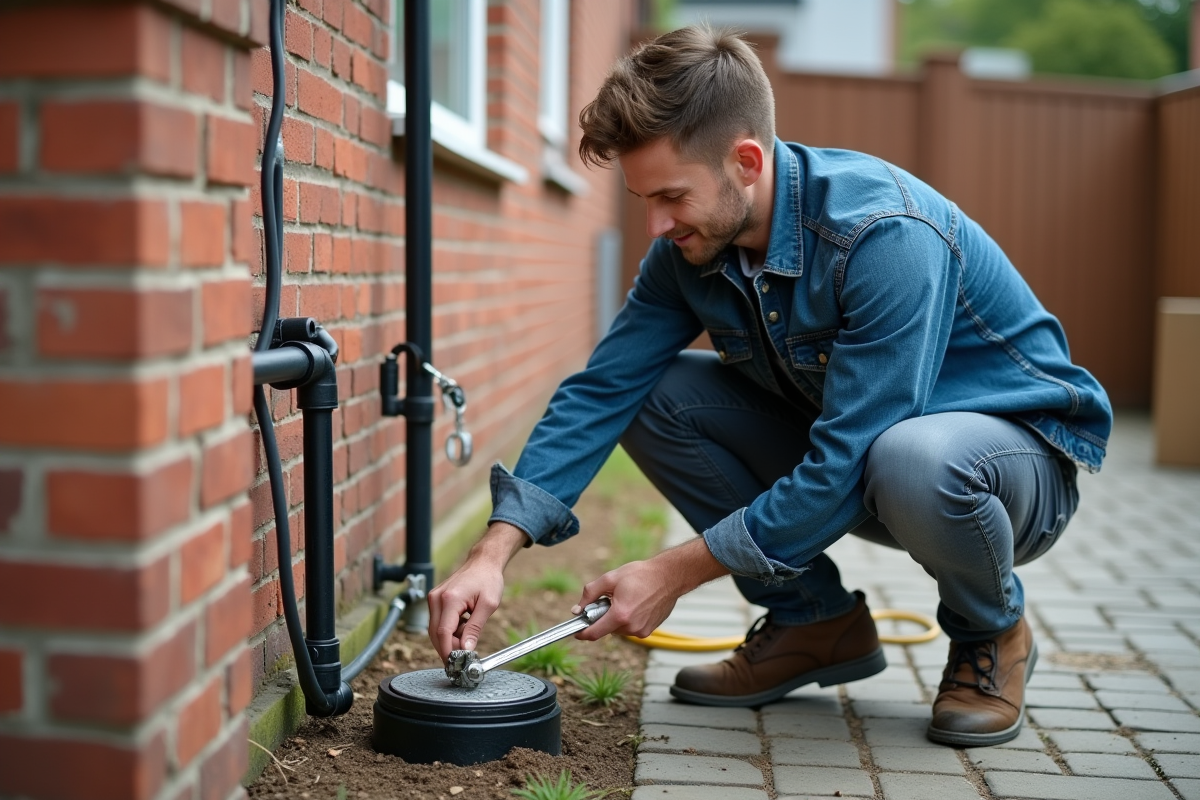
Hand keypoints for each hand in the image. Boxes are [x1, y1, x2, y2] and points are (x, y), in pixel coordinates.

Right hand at [427, 522, 527, 660]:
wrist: (483, 562)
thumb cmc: (488, 579)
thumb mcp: (488, 605)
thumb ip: (475, 628)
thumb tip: (466, 649)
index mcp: (450, 599)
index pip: (443, 633)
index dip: (448, 651)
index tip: (456, 664)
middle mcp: (437, 598)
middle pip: (435, 634)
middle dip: (448, 648)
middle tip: (464, 657)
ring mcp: (434, 598)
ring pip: (435, 629)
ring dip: (449, 639)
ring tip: (467, 637)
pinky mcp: (435, 599)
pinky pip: (438, 622)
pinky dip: (448, 630)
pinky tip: (463, 628)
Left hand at [572, 537, 727, 640]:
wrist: (669, 576)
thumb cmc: (641, 575)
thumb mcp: (610, 578)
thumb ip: (590, 594)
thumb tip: (577, 609)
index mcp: (620, 615)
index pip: (594, 633)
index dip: (582, 633)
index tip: (576, 631)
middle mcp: (631, 627)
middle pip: (606, 629)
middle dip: (603, 617)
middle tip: (610, 599)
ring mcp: (641, 631)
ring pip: (618, 629)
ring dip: (616, 618)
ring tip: (627, 599)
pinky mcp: (649, 630)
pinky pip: (630, 628)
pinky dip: (628, 619)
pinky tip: (636, 604)